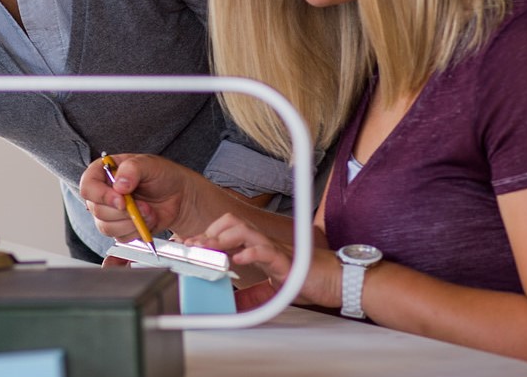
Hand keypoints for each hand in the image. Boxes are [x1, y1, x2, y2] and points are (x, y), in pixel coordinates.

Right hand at [77, 154, 214, 240]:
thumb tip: (119, 185)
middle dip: (123, 212)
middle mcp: (103, 193)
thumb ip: (132, 169)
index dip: (101, 196)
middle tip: (143, 205)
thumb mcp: (149, 164)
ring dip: (131, 222)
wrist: (179, 194)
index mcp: (103, 172)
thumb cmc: (162, 175)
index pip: (88, 187)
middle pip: (97, 210)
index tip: (121, 201)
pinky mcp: (121, 227)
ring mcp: (111, 212)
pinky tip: (148, 219)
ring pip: (106, 227)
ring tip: (148, 210)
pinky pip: (120, 237)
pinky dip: (137, 231)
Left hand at [193, 213, 341, 308]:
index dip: (206, 236)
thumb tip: (232, 303)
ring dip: (221, 238)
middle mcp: (264, 243)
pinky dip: (249, 253)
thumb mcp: (272, 290)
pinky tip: (237, 259)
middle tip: (192, 245)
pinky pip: (265, 251)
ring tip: (207, 248)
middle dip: (208, 233)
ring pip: (243, 230)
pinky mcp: (286, 260)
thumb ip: (252, 294)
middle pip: (230, 223)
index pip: (227, 232)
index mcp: (258, 248)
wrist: (338, 281)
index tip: (189, 245)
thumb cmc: (309, 279)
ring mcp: (274, 249)